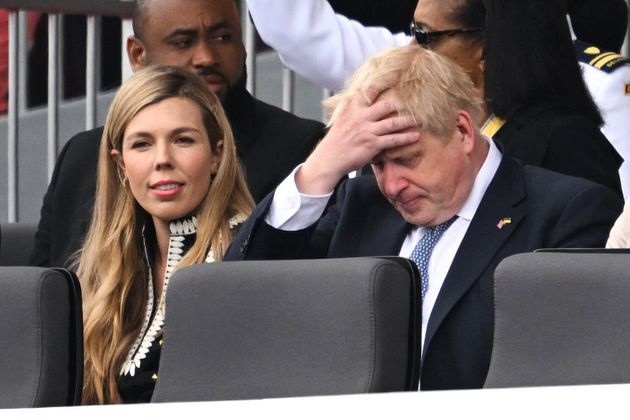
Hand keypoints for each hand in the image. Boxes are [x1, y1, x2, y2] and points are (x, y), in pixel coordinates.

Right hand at [296, 85, 420, 194]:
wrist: (329, 159)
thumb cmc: (336, 141)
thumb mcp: (341, 120)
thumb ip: (354, 111)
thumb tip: (364, 104)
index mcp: (352, 109)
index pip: (368, 91)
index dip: (382, 85)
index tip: (395, 80)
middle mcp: (360, 117)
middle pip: (386, 105)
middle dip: (401, 104)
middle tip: (414, 103)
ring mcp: (367, 131)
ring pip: (393, 123)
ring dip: (408, 121)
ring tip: (420, 119)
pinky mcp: (372, 145)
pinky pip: (393, 140)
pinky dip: (406, 138)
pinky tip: (415, 136)